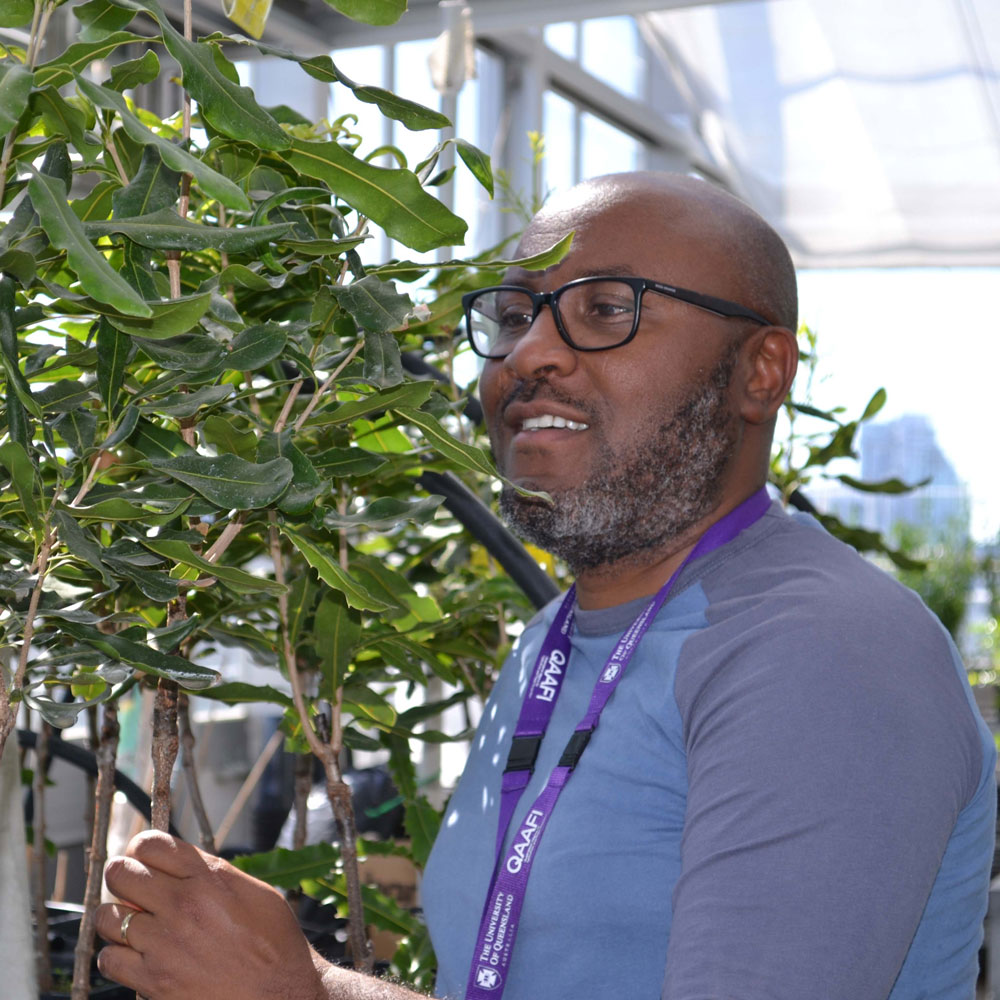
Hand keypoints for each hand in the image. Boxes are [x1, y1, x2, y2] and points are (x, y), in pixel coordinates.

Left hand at [95, 830, 324, 999]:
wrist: (280, 994)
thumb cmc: (273, 942)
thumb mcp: (254, 891)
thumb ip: (212, 874)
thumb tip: (180, 866)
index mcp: (209, 877)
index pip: (150, 844)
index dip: (141, 848)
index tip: (143, 859)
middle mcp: (183, 904)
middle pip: (121, 874)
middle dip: (123, 877)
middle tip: (133, 888)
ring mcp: (164, 943)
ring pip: (108, 917)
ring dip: (117, 917)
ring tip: (134, 924)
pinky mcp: (153, 980)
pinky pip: (109, 959)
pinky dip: (116, 956)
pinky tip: (136, 955)